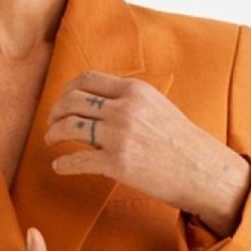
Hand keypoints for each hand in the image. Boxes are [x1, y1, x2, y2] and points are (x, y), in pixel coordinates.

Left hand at [44, 69, 250, 236]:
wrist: (201, 170)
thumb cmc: (180, 143)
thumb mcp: (157, 107)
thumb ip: (129, 101)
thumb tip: (101, 103)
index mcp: (134, 90)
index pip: (88, 80)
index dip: (67, 90)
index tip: (62, 102)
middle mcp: (124, 109)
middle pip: (73, 101)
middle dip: (55, 112)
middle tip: (50, 124)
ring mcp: (119, 136)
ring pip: (71, 127)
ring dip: (54, 134)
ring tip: (49, 141)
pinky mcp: (117, 164)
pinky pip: (78, 160)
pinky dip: (64, 164)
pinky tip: (59, 167)